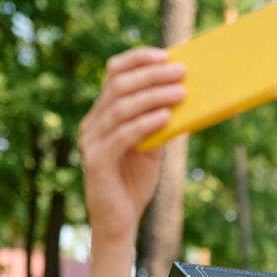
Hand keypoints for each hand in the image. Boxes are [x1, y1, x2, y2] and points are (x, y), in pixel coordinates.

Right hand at [78, 47, 184, 243]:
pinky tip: (166, 117)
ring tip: (180, 92)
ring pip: (121, 108)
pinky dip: (145, 123)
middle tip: (181, 72)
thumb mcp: (152, 146)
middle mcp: (92, 122)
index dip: (137, 60)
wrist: (119, 221)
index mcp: (103, 113)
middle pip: (118, 85)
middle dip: (152, 75)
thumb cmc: (135, 181)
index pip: (114, 72)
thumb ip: (161, 122)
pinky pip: (122, 135)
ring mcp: (91, 140)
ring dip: (153, 96)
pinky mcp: (96, 160)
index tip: (165, 55)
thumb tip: (185, 95)